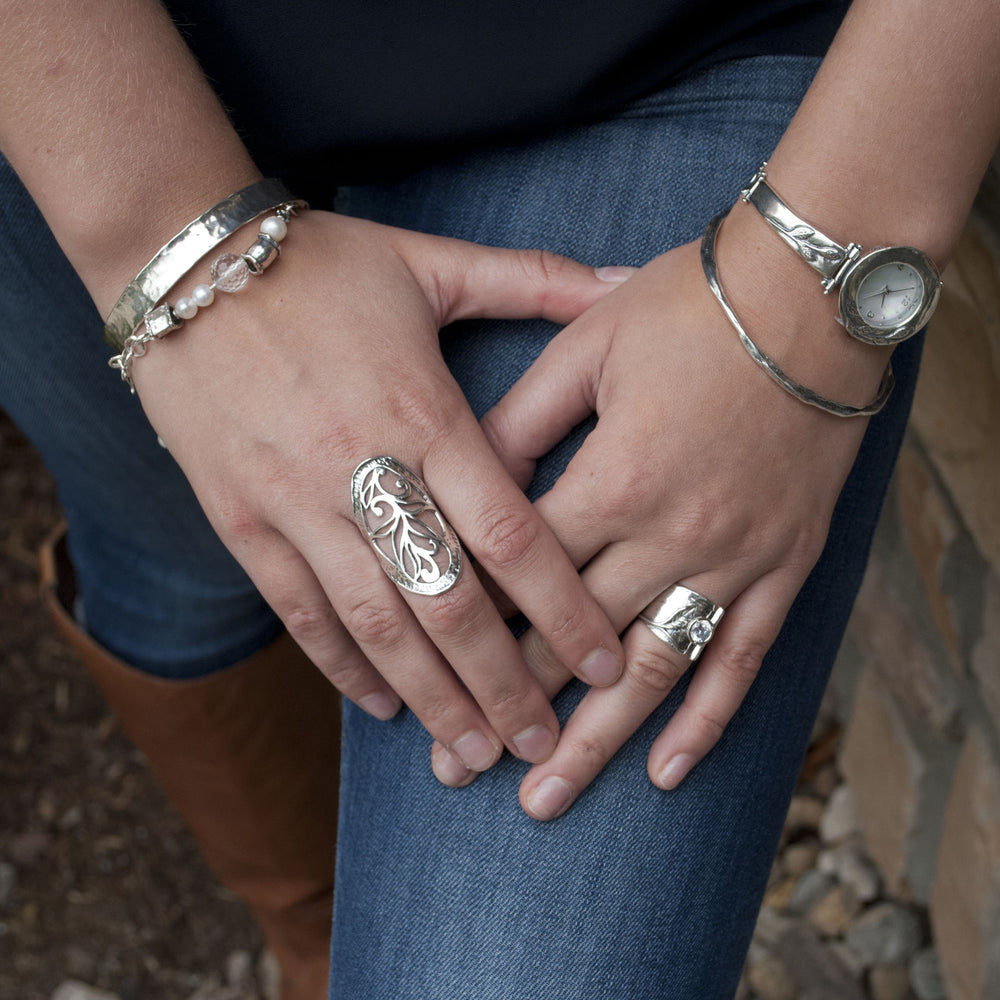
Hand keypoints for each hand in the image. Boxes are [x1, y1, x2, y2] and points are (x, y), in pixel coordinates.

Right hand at [130, 210, 627, 772]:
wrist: (183, 261)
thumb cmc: (318, 263)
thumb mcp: (429, 262)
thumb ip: (535, 280)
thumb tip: (626, 277)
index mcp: (423, 412)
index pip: (512, 534)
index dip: (563, 608)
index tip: (603, 660)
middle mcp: (364, 470)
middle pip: (450, 602)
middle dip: (502, 683)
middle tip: (542, 744)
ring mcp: (294, 504)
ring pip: (374, 625)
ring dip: (429, 699)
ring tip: (471, 754)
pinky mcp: (241, 520)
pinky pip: (298, 611)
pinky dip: (341, 665)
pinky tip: (380, 707)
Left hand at [432, 221, 882, 810]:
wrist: (813, 294)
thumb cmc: (691, 307)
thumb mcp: (588, 347)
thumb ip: (522, 420)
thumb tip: (461, 472)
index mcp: (616, 480)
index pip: (525, 577)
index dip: (472, 627)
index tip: (429, 676)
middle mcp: (674, 535)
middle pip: (578, 641)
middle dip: (514, 707)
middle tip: (458, 768)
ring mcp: (735, 558)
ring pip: (655, 670)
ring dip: (597, 742)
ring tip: (545, 799)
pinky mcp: (783, 564)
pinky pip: (744, 658)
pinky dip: (707, 720)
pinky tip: (667, 771)